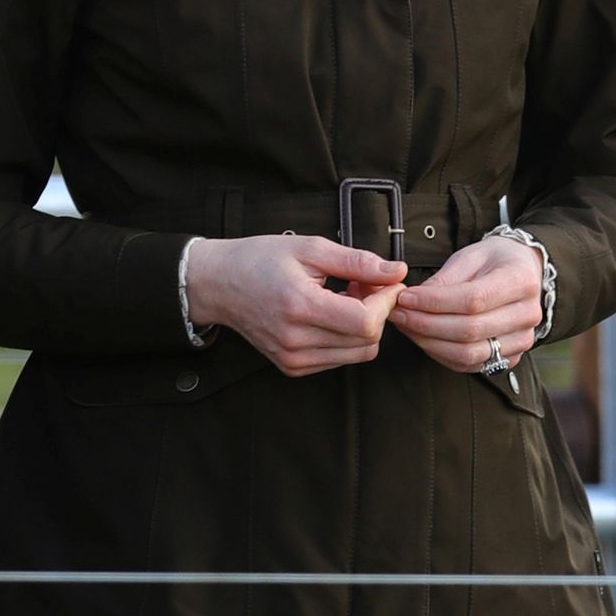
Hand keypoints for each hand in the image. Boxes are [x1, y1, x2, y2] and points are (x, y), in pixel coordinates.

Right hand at [182, 230, 405, 376]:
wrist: (219, 285)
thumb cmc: (260, 260)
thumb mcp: (310, 248)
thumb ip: (357, 261)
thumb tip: (396, 271)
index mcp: (301, 307)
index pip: (366, 322)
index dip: (385, 302)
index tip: (384, 281)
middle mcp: (296, 341)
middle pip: (368, 341)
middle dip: (377, 311)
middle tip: (362, 283)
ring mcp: (294, 359)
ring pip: (358, 353)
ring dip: (364, 325)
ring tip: (345, 296)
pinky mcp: (293, 367)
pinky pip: (340, 359)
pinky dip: (346, 337)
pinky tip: (331, 312)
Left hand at [389, 234, 546, 377]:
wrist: (523, 273)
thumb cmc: (494, 261)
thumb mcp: (469, 256)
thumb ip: (443, 280)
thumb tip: (412, 300)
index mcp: (521, 281)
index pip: (473, 300)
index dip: (434, 302)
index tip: (405, 297)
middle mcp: (528, 314)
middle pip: (469, 330)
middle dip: (425, 324)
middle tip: (398, 313)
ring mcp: (522, 340)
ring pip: (468, 354)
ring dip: (429, 343)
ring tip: (407, 326)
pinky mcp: (510, 358)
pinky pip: (469, 365)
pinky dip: (441, 354)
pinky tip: (424, 339)